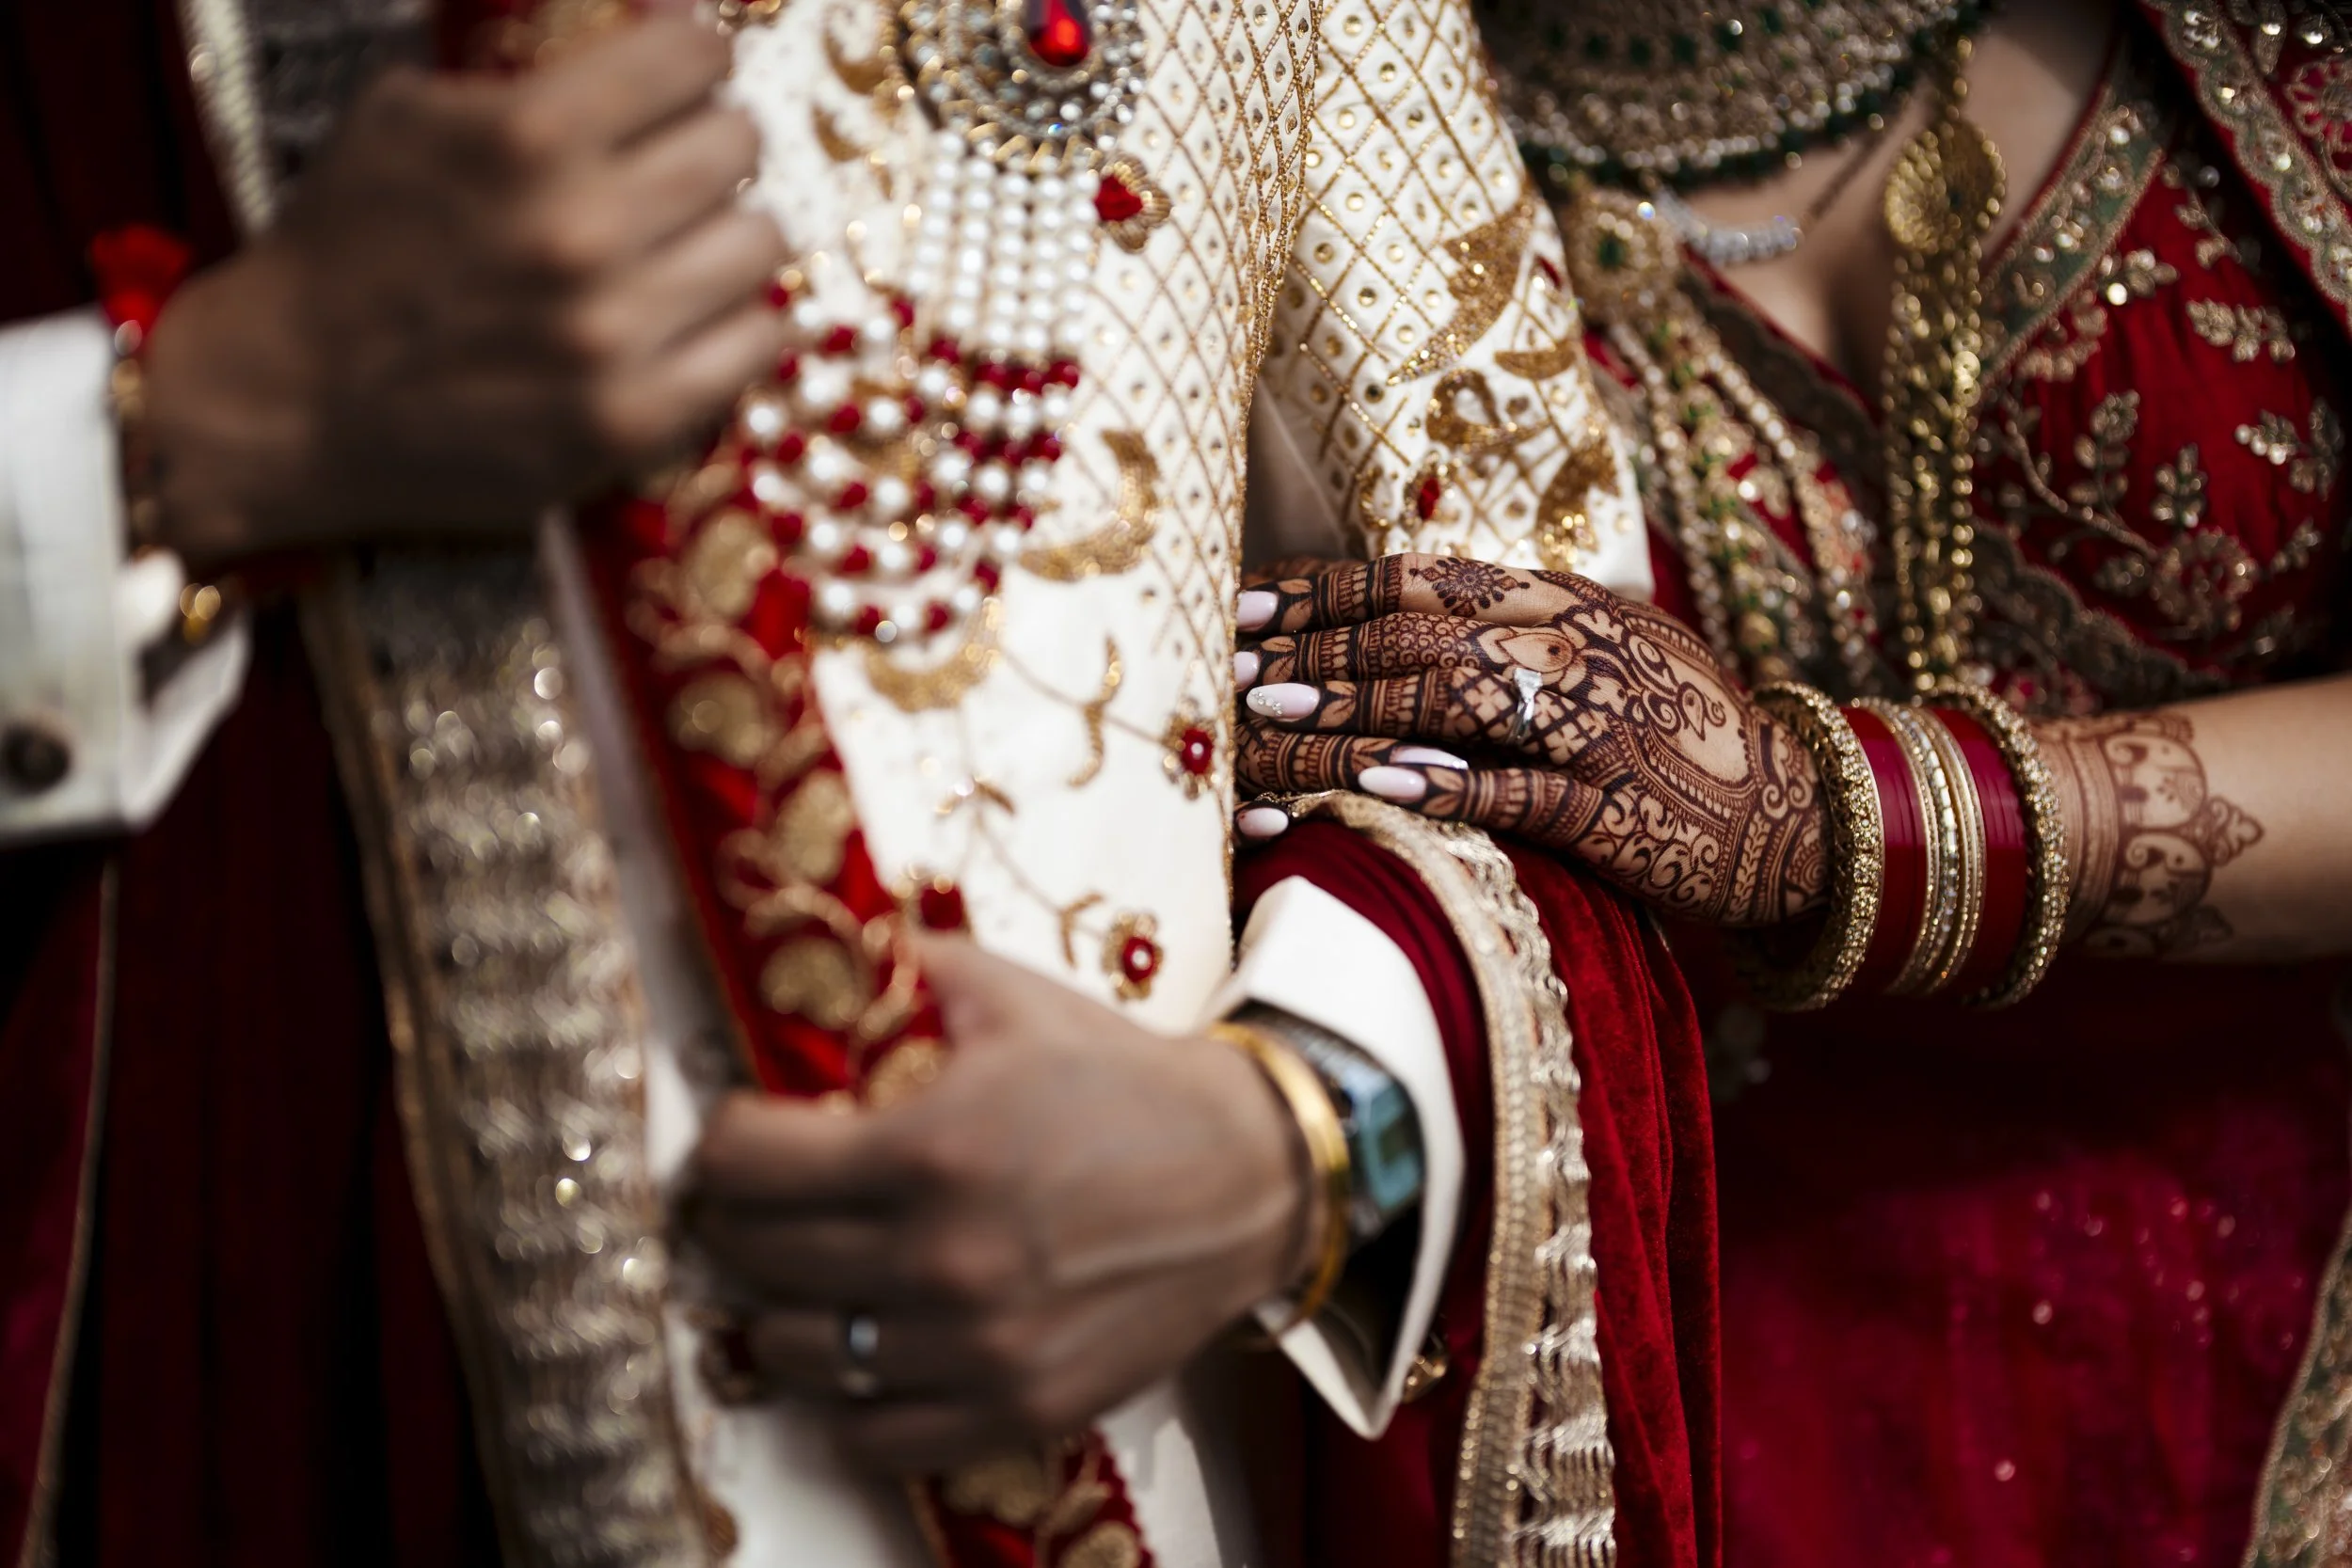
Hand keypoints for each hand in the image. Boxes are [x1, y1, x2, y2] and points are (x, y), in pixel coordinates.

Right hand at [140, 12, 786, 562]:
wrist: (290, 400)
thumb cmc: (353, 245)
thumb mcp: (411, 111)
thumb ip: (540, 63)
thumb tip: (682, 17)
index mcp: (528, 133)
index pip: (696, 57)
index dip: (694, 62)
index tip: (681, 85)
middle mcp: (580, 228)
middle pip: (739, 146)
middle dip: (711, 147)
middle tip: (677, 174)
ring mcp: (612, 332)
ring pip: (763, 244)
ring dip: (729, 238)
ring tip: (685, 252)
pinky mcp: (630, 419)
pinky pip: (759, 343)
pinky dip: (741, 325)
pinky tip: (700, 322)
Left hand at [684, 936, 1313, 1472]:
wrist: (1248, 1175)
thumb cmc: (1121, 1080)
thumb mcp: (1010, 996)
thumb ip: (904, 971)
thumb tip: (819, 952)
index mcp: (928, 1149)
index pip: (743, 1168)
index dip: (721, 1146)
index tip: (738, 1134)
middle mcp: (941, 1258)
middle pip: (756, 1262)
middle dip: (741, 1222)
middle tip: (762, 1200)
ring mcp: (977, 1347)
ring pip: (799, 1356)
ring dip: (784, 1312)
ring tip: (809, 1276)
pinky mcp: (1017, 1409)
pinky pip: (875, 1438)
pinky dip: (852, 1401)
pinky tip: (868, 1348)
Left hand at [1233, 553, 1828, 927]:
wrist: (1792, 813)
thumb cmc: (1677, 730)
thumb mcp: (1604, 646)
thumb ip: (1513, 624)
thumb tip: (1393, 610)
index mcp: (1562, 602)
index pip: (1419, 579)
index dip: (1322, 591)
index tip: (1241, 607)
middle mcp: (1574, 649)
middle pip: (1419, 636)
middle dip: (1315, 655)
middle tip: (1229, 676)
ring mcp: (1596, 726)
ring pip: (1454, 703)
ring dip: (1354, 712)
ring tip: (1271, 725)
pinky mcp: (1612, 808)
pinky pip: (1516, 791)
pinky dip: (1445, 787)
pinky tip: (1377, 787)